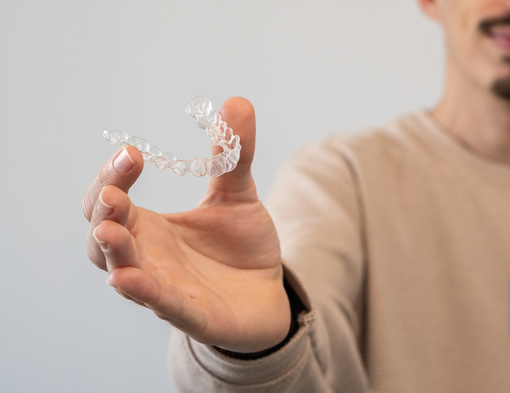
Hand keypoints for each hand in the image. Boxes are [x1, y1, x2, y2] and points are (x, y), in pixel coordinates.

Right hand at [83, 98, 289, 352]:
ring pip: (124, 273)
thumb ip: (234, 154)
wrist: (267, 294)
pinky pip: (163, 306)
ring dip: (115, 253)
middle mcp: (148, 257)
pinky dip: (147, 293)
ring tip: (111, 231)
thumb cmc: (239, 248)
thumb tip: (237, 102)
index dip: (113, 177)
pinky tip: (130, 280)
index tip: (132, 153)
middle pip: (104, 237)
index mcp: (151, 227)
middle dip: (104, 212)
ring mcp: (165, 289)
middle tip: (114, 191)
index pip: (112, 201)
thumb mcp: (238, 195)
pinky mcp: (192, 315)